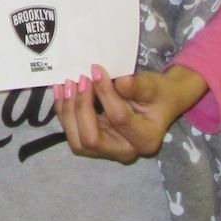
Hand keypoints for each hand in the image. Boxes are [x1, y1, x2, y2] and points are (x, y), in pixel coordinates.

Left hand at [55, 62, 207, 162]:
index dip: (104, 93)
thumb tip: (120, 82)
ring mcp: (108, 150)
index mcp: (145, 139)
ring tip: (66, 84)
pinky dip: (64, 111)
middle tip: (79, 79)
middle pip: (92, 140)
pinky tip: (61, 90)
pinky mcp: (95, 142)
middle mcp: (125, 151)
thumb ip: (138, 86)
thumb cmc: (158, 94)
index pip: (118, 118)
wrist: (158, 102)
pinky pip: (73, 132)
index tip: (96, 69)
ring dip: (67, 111)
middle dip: (80, 108)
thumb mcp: (154, 86)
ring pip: (77, 141)